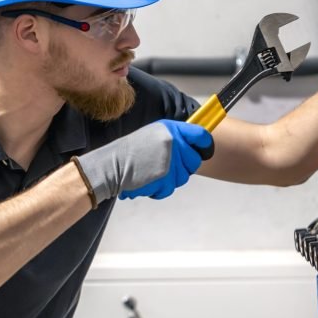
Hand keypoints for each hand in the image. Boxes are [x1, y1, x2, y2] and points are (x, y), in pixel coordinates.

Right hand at [72, 119, 213, 204]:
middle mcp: (174, 142)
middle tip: (167, 166)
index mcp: (171, 128)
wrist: (111, 166)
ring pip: (183, 177)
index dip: (206, 144)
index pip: (201, 134)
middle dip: (184, 167)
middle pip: (195, 160)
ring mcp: (171, 161)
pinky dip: (160, 188)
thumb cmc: (130, 152)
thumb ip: (173, 138)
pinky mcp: (166, 178)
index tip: (205, 150)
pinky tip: (148, 180)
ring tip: (152, 172)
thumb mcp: (153, 135)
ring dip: (170, 179)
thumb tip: (192, 145)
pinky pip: (171, 188)